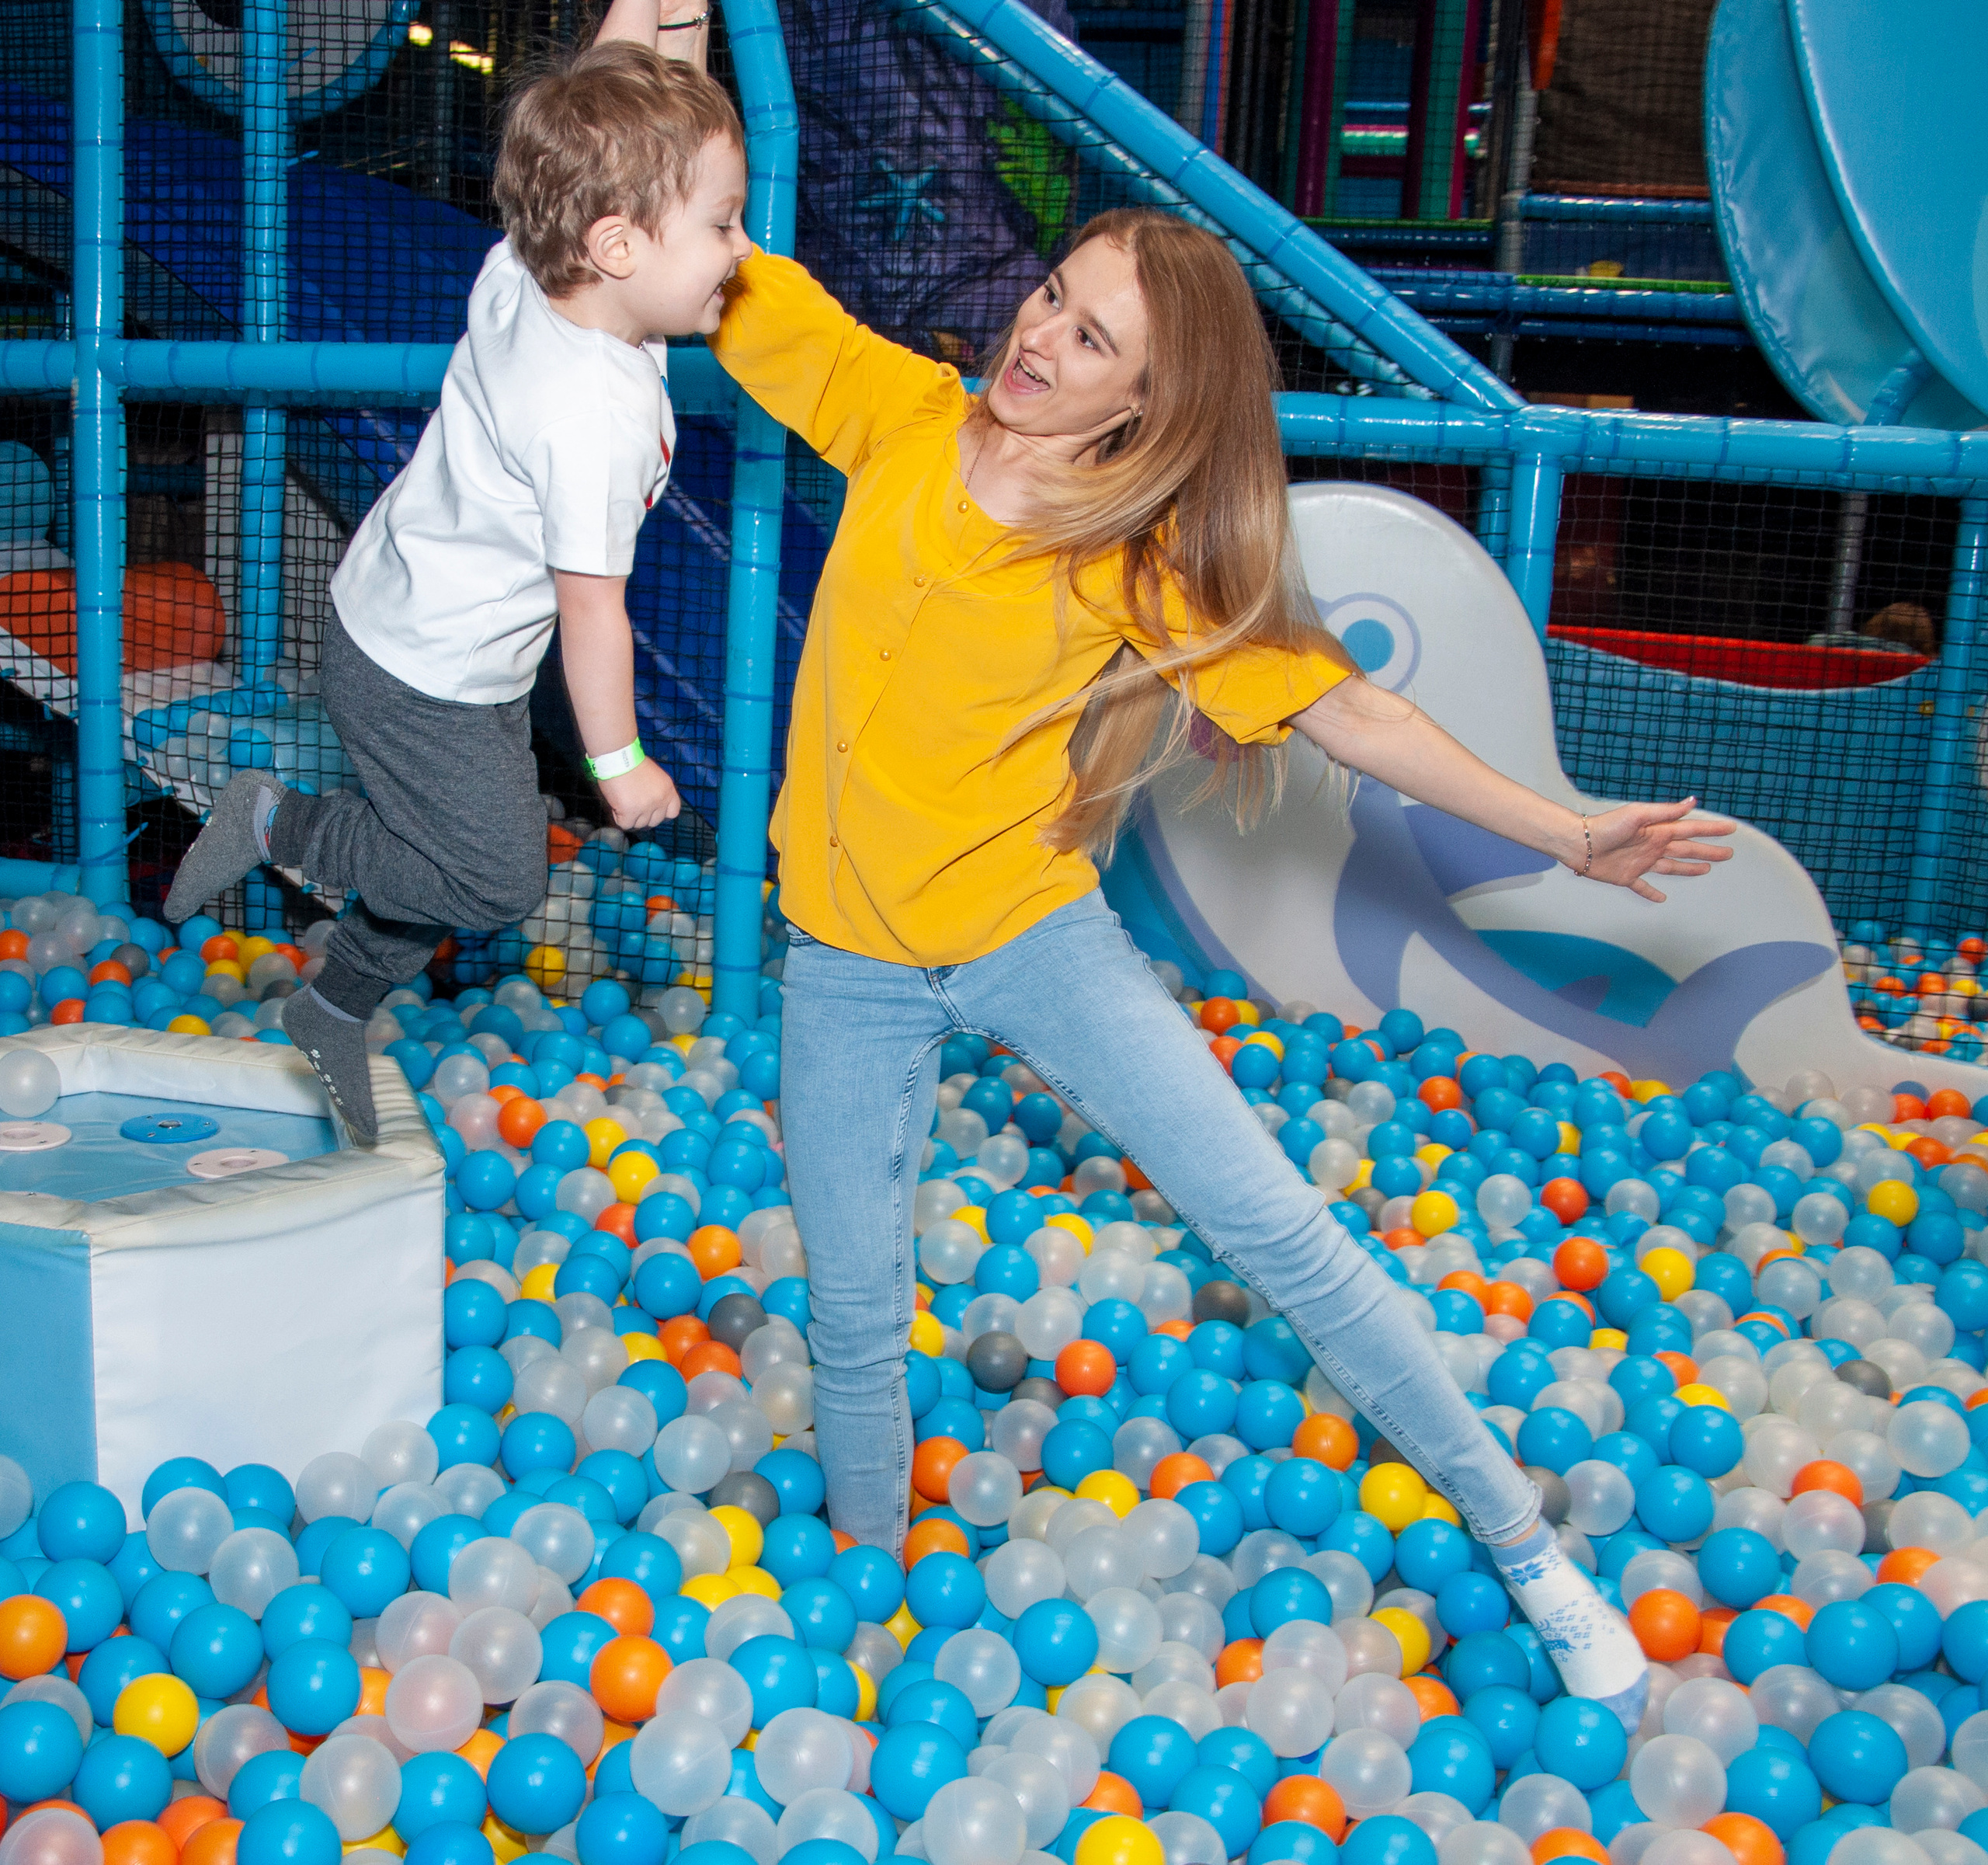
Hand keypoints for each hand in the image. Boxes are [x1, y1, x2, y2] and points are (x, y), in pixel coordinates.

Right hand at [598, 759, 681, 830]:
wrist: (618, 757)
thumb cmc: (633, 763)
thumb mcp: (655, 777)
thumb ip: (658, 791)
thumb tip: (652, 805)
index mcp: (669, 790)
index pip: (673, 812)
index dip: (661, 814)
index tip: (652, 812)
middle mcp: (660, 800)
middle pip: (654, 822)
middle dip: (643, 817)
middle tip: (632, 807)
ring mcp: (646, 807)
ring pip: (639, 825)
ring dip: (630, 818)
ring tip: (622, 802)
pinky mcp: (630, 812)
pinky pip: (625, 824)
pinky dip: (618, 817)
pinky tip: (616, 806)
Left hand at [1569, 797, 1735, 902]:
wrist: (1579, 844)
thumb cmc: (1605, 826)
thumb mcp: (1638, 814)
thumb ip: (1666, 811)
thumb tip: (1692, 802)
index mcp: (1658, 831)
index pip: (1691, 830)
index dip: (1711, 830)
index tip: (1730, 829)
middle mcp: (1652, 846)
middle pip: (1687, 850)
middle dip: (1708, 851)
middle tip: (1728, 854)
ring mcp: (1641, 862)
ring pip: (1671, 867)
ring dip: (1688, 869)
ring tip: (1706, 869)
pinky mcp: (1626, 877)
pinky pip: (1642, 887)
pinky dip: (1652, 893)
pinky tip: (1661, 899)